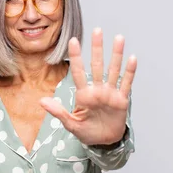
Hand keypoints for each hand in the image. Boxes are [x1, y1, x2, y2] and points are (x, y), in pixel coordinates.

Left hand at [40, 27, 136, 145]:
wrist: (103, 142)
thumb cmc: (87, 132)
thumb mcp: (71, 123)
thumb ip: (58, 112)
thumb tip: (41, 101)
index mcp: (84, 94)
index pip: (78, 71)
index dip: (76, 56)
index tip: (73, 40)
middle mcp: (97, 90)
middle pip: (97, 65)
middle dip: (97, 48)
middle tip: (97, 30)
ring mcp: (110, 93)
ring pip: (113, 70)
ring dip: (116, 55)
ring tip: (119, 38)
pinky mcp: (121, 100)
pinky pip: (126, 84)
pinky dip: (129, 72)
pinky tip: (132, 58)